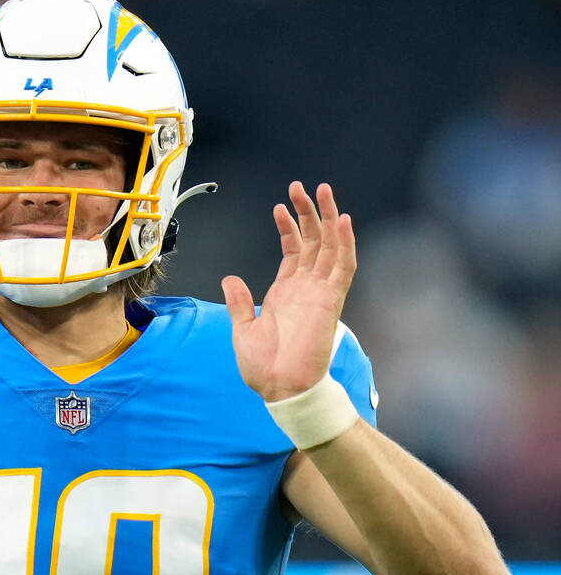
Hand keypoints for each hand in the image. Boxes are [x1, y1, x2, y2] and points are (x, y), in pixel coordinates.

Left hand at [221, 181, 356, 401]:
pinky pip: (343, 267)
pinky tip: (343, 220)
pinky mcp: (331, 300)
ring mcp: (320, 292)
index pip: (292, 251)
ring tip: (323, 192)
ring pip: (330, 246)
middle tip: (303, 186)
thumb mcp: (242, 329)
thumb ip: (239, 302)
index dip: (288, 227)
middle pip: (313, 241)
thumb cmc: (264, 367)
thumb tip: (229, 278)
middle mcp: (305, 288)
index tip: (279, 207)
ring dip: (328, 219)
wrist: (280, 388)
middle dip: (309, 212)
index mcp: (285, 292)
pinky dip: (345, 243)